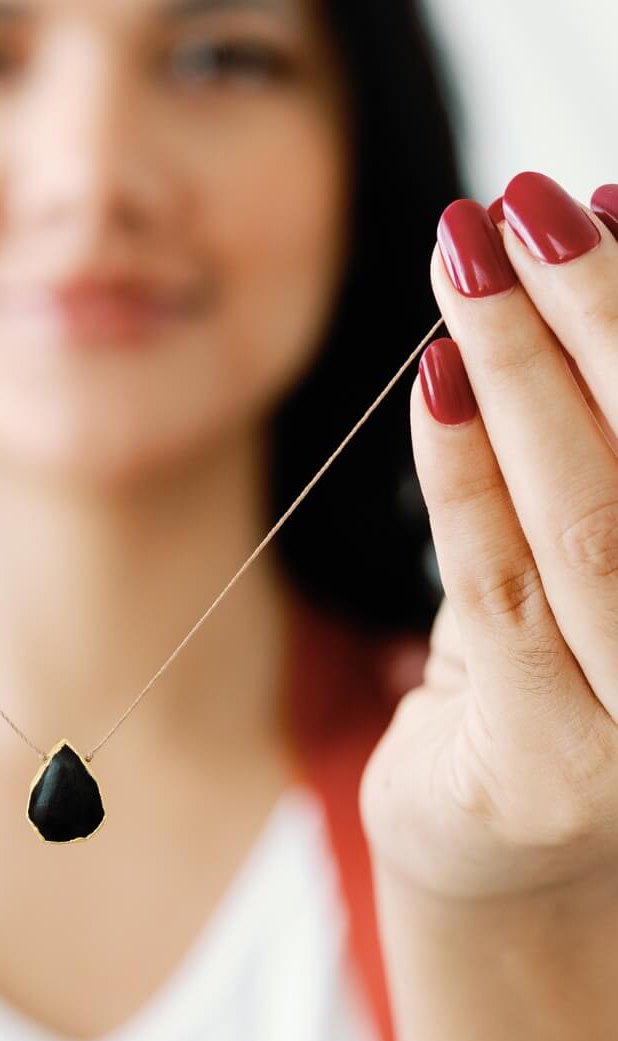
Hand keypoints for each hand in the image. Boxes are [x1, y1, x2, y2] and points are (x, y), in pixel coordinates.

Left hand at [360, 172, 617, 902]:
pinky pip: (498, 587)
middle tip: (532, 200)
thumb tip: (588, 240)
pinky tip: (439, 371)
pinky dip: (466, 471)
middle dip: (601, 314)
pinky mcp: (552, 764)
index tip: (603, 193)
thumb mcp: (594, 550)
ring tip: (471, 254)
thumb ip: (599, 439)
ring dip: (528, 369)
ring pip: (592, 518)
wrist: (502, 848)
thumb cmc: (555, 674)